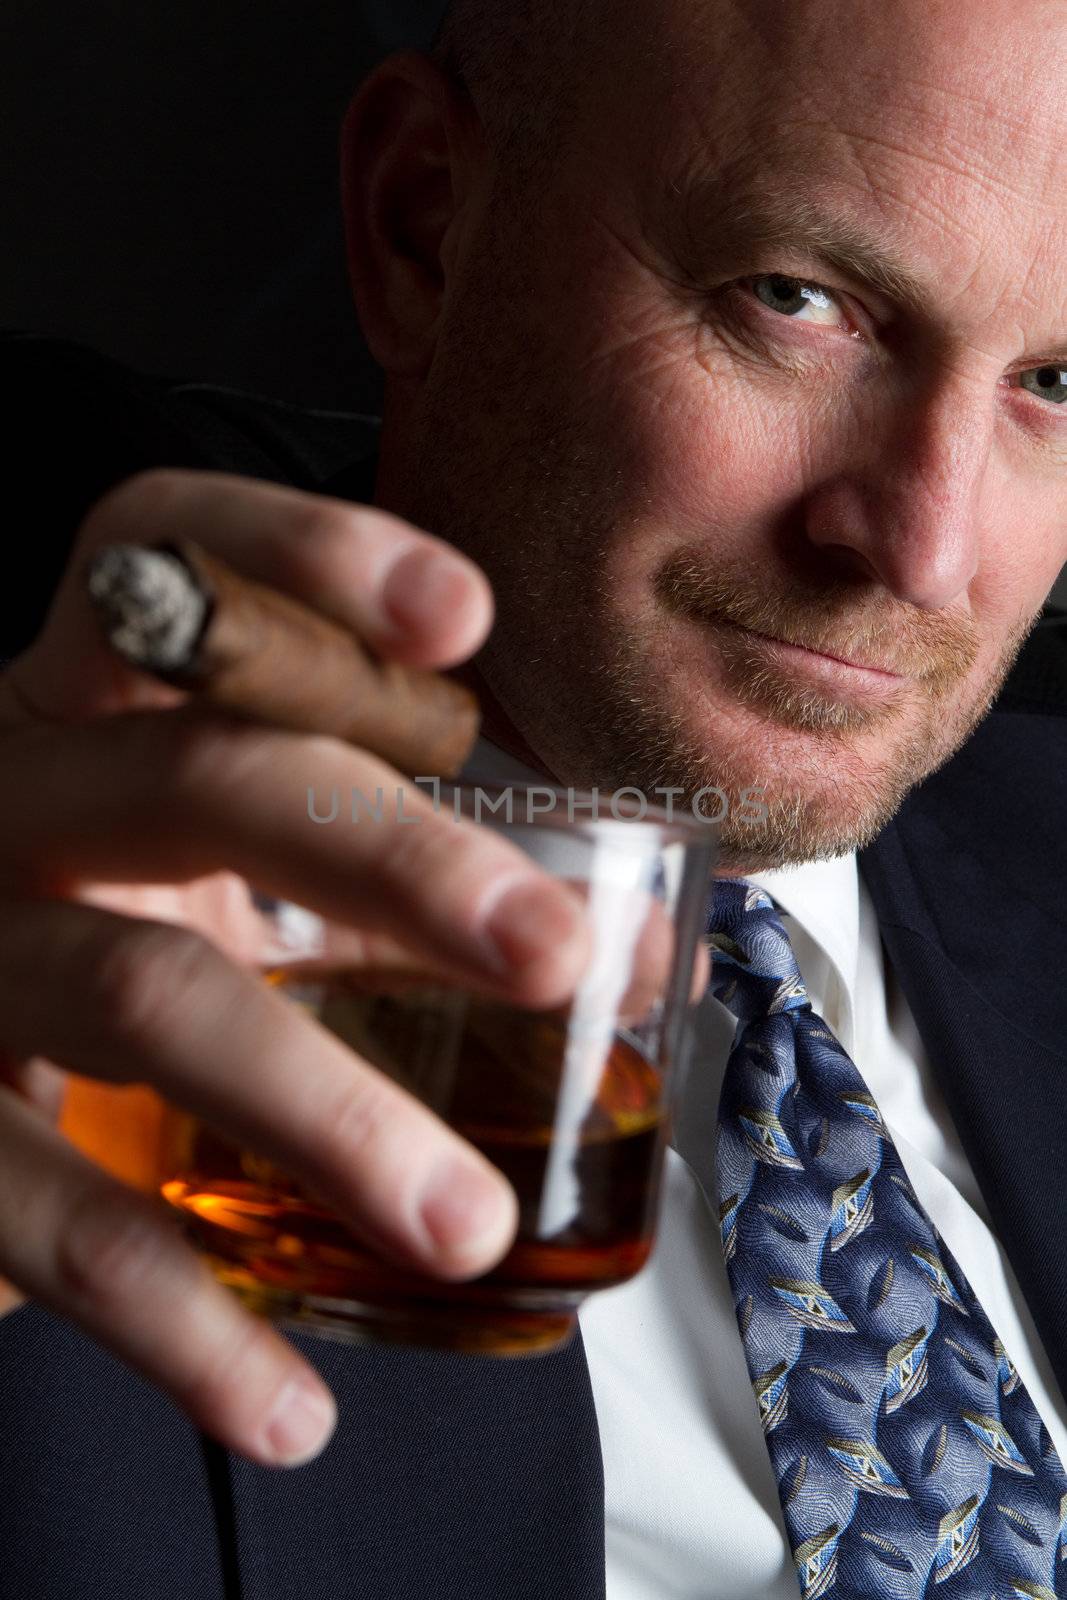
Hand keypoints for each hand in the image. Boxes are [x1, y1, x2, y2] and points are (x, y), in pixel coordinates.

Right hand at [0, 469, 589, 1466]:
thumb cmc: (119, 937)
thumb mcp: (237, 888)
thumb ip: (405, 897)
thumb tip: (641, 954)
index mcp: (91, 708)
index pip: (163, 557)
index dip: (303, 558)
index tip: (462, 616)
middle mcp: (15, 800)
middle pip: (204, 774)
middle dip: (398, 857)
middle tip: (554, 957)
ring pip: (147, 994)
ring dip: (331, 1116)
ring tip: (470, 1227)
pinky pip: (53, 1217)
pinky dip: (180, 1320)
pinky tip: (286, 1403)